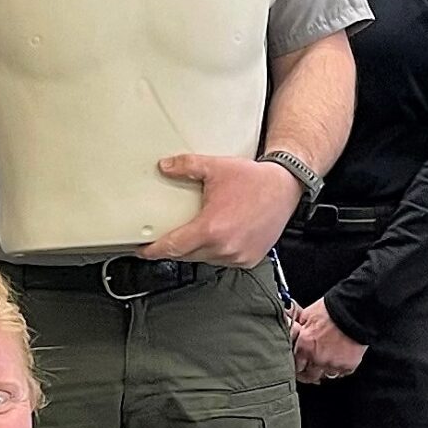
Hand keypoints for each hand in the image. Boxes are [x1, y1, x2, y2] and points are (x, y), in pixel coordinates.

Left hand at [139, 154, 301, 266]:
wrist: (285, 187)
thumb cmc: (255, 181)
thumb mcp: (215, 168)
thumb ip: (186, 166)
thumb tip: (165, 167)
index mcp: (211, 229)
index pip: (172, 248)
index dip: (153, 251)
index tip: (142, 251)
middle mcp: (224, 247)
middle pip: (186, 255)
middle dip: (173, 247)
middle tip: (165, 237)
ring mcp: (238, 256)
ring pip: (204, 259)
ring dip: (196, 250)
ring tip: (197, 232)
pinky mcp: (249, 259)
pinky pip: (223, 261)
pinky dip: (216, 252)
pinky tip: (218, 237)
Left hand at [291, 299, 366, 383]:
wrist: (354, 310)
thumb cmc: (331, 310)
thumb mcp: (308, 314)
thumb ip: (299, 327)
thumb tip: (293, 328)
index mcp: (304, 346)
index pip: (295, 366)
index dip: (298, 366)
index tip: (300, 366)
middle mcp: (317, 358)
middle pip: (310, 376)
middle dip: (310, 373)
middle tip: (313, 369)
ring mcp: (333, 364)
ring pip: (326, 376)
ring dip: (326, 370)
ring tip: (329, 360)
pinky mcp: (348, 365)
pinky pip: (342, 373)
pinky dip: (340, 367)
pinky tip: (341, 358)